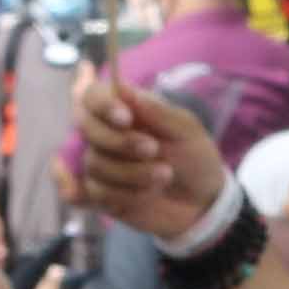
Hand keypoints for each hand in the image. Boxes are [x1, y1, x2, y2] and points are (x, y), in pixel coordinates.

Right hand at [68, 79, 225, 240]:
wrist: (202, 201)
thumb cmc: (193, 156)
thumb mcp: (185, 130)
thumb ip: (155, 110)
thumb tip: (122, 87)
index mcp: (123, 109)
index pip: (91, 95)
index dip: (102, 104)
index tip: (125, 118)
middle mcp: (105, 133)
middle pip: (86, 128)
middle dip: (120, 142)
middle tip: (153, 149)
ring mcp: (99, 164)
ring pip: (94, 164)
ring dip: (131, 173)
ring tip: (165, 175)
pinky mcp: (99, 194)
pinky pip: (93, 193)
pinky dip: (124, 195)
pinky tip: (145, 194)